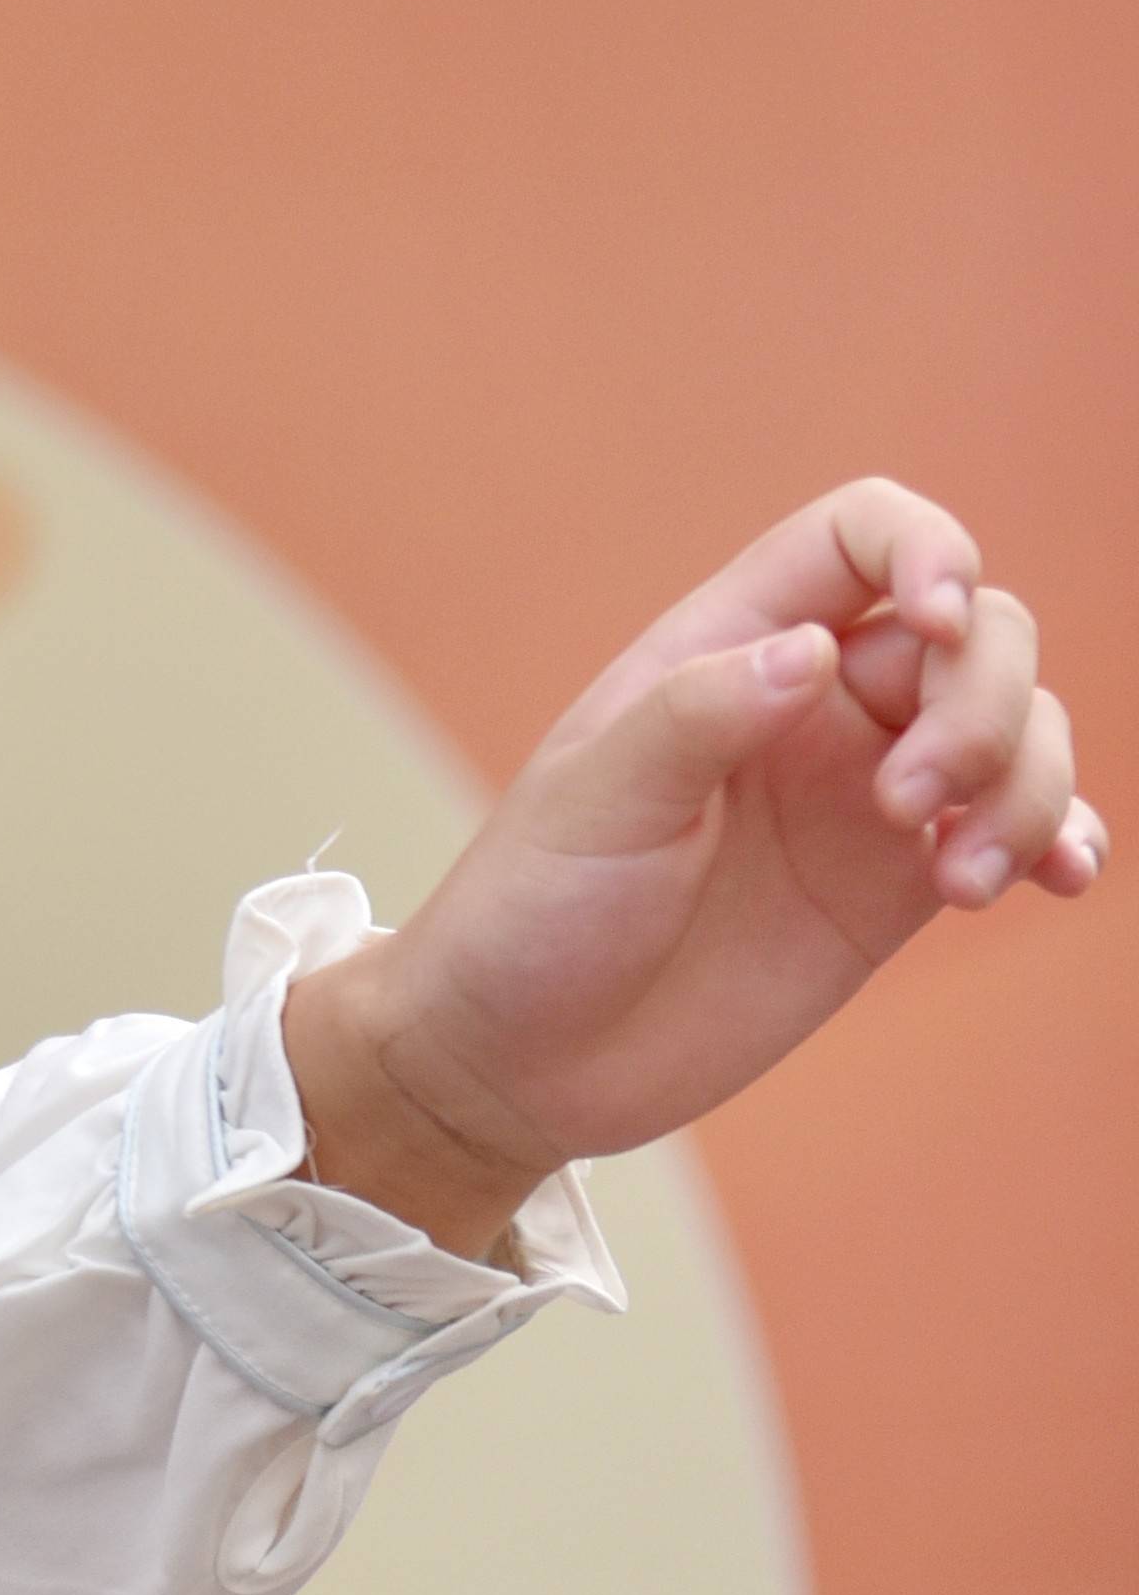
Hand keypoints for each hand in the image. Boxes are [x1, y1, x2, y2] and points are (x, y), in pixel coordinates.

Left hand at [291, 480, 1094, 1255]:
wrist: (528, 1058)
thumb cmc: (534, 908)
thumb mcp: (592, 805)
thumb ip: (695, 718)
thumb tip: (808, 651)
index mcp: (726, 646)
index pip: (859, 535)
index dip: (928, 547)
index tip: (939, 621)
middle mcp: (812, 702)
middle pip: (976, 633)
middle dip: (986, 702)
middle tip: (907, 807)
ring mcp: (868, 791)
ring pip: (1020, 730)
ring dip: (1028, 788)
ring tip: (956, 882)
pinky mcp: (901, 884)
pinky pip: (1023, 829)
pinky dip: (1065, 838)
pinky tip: (1061, 880)